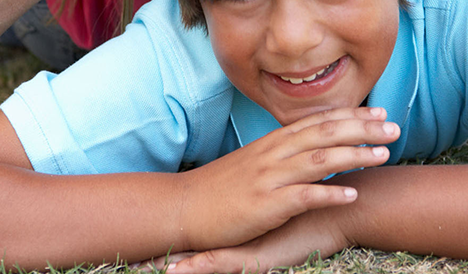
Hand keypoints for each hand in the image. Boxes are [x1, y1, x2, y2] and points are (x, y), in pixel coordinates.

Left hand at [153, 204, 350, 273]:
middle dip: (161, 251)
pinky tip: (178, 272)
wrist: (341, 209)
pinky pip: (221, 266)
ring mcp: (245, 245)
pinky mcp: (256, 257)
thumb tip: (262, 203)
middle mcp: (239, 230)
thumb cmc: (316, 210)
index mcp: (241, 219)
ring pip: (202, 257)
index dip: (172, 233)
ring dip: (176, 264)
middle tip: (126, 263)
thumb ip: (275, 201)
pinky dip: (199, 268)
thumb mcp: (290, 206)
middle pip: (193, 242)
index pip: (201, 226)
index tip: (139, 246)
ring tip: (141, 271)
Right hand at [177, 106, 396, 252]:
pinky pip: (303, 196)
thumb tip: (307, 147)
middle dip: (362, 128)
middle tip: (394, 126)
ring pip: (320, 158)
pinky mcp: (266, 204)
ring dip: (355, 154)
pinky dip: (330, 193)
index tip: (379, 111)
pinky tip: (352, 193)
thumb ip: (281, 154)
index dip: (351, 114)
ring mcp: (270, 177)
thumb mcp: (253, 163)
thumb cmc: (221, 188)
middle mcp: (274, 153)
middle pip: (325, 132)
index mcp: (273, 142)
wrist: (186, 206)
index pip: (318, 120)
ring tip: (384, 154)